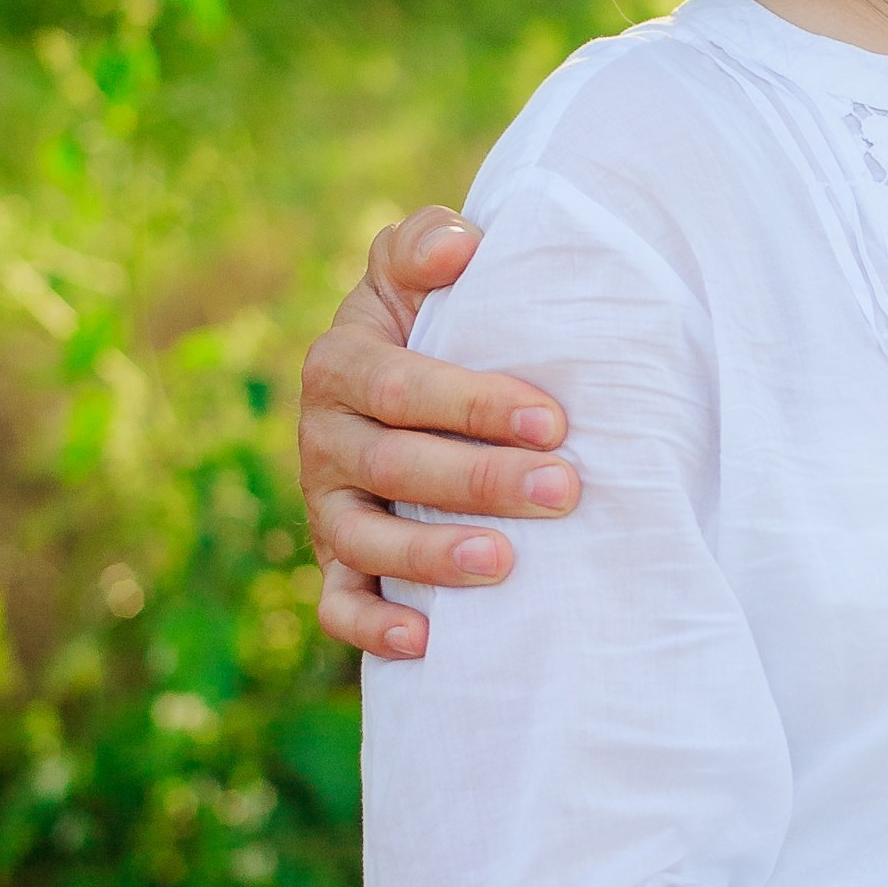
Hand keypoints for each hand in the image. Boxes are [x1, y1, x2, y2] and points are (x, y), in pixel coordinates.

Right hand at [300, 206, 577, 660]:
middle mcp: (323, 438)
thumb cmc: (426, 318)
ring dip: (431, 558)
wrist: (393, 377)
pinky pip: (338, 604)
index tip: (554, 421)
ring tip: (503, 563)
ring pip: (364, 542)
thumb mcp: (412, 268)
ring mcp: (326, 506)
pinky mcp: (335, 561)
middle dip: (481, 482)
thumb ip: (425, 244)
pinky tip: (427, 642)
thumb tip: (457, 248)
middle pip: (395, 468)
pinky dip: (373, 629)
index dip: (474, 406)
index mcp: (340, 364)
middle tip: (564, 491)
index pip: (402, 388)